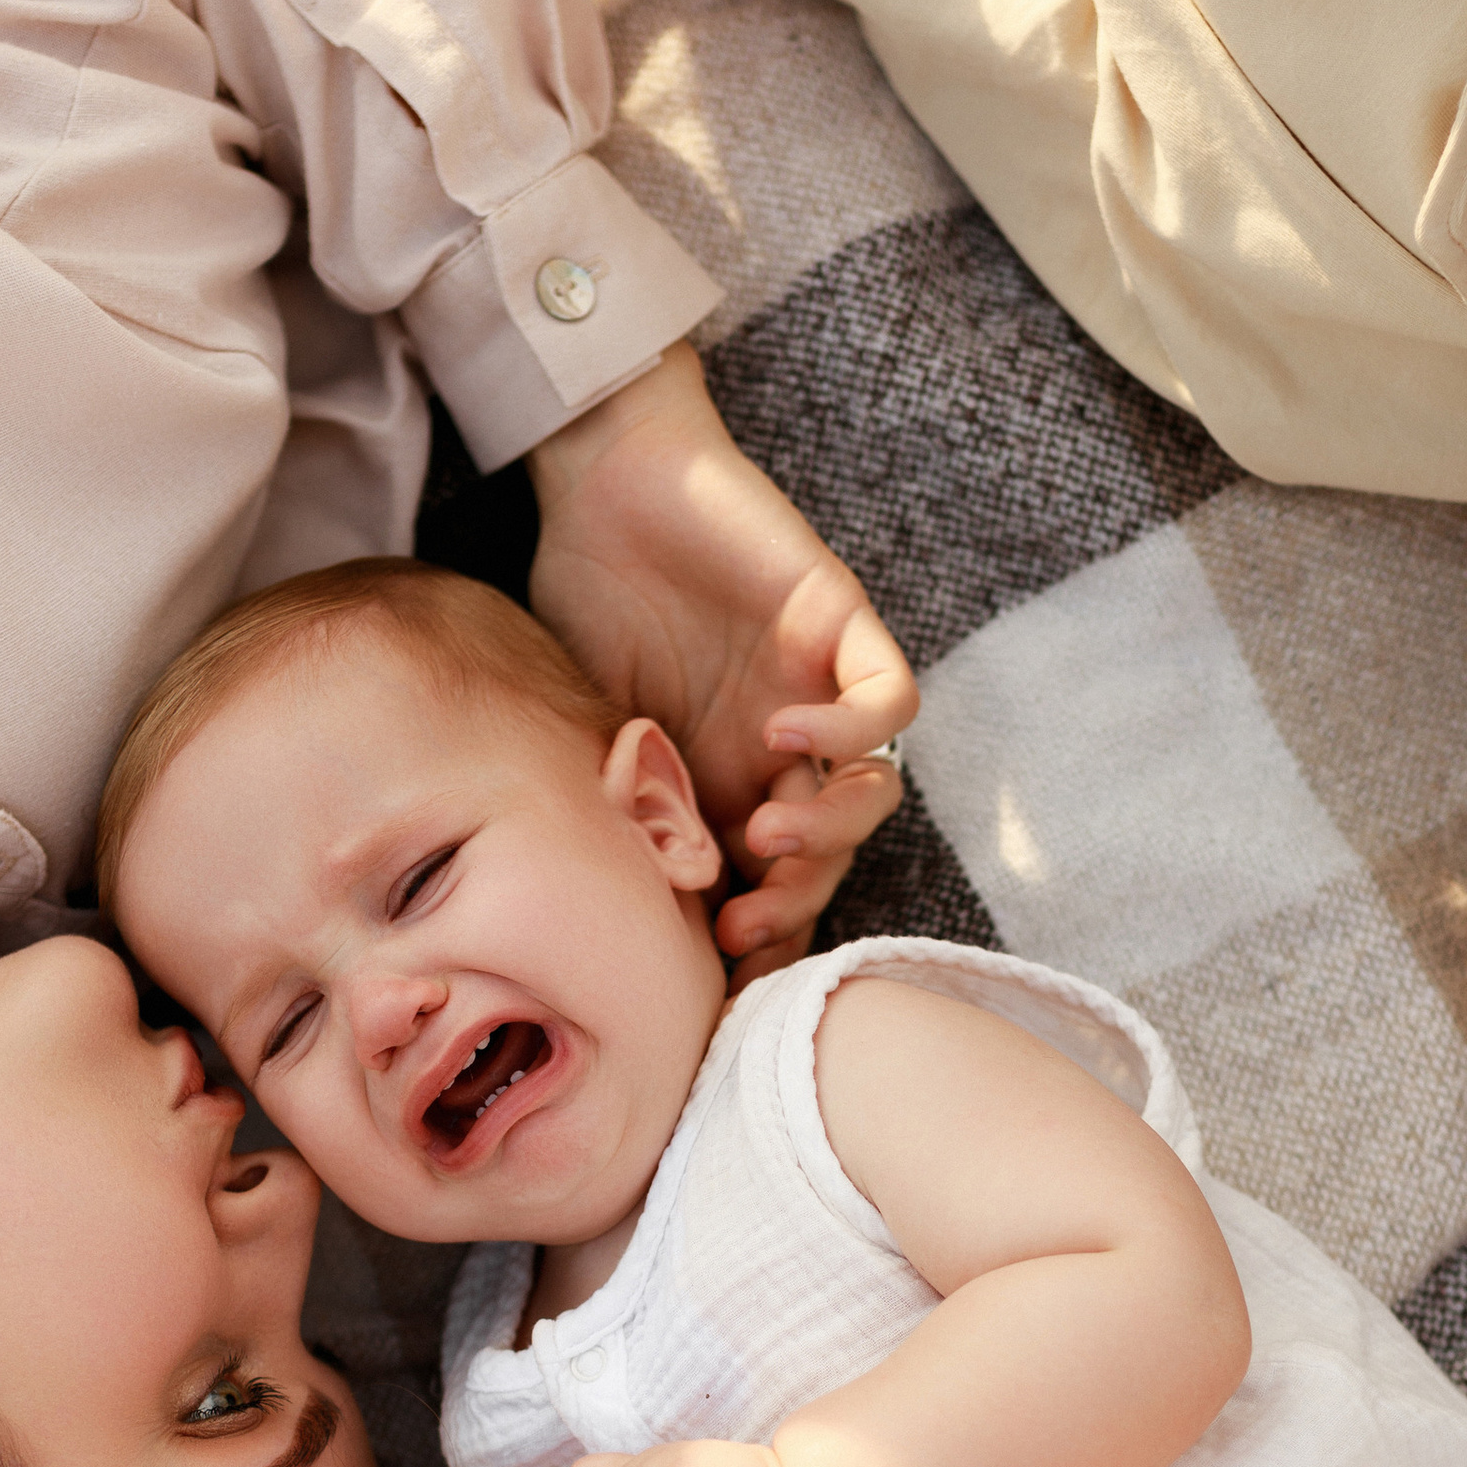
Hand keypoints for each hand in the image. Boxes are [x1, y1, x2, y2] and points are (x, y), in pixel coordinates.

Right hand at [528, 345, 913, 978]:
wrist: (602, 479)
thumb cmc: (583, 597)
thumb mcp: (580, 728)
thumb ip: (603, 810)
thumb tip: (590, 915)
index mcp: (724, 787)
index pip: (767, 891)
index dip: (755, 946)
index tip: (712, 986)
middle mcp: (781, 754)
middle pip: (827, 860)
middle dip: (793, 908)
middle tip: (743, 928)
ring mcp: (818, 692)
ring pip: (871, 794)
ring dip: (829, 838)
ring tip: (767, 842)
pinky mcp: (839, 625)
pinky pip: (886, 701)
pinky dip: (848, 732)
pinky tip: (779, 735)